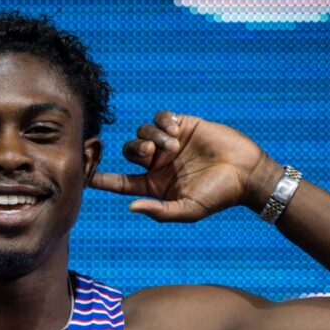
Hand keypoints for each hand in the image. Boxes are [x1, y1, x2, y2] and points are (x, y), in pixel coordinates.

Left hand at [89, 112, 281, 221]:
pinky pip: (160, 117)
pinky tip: (178, 131)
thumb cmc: (219, 197)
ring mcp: (169, 144)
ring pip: (142, 131)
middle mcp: (158, 164)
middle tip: (153, 152)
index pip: (120, 182)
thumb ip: (160, 211)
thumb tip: (131, 206)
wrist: (246, 173)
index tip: (83, 173)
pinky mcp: (183, 125)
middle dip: (135, 149)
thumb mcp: (188, 211)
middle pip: (128, 151)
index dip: (101, 178)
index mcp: (154, 185)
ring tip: (175, 145)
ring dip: (154, 136)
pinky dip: (163, 122)